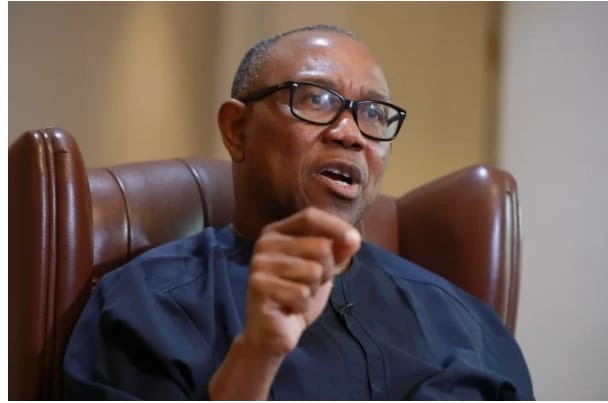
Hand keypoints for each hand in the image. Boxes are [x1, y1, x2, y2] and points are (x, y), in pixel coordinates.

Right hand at [241, 207, 361, 356]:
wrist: (273, 333)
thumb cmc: (297, 296)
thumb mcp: (322, 269)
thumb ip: (336, 251)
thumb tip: (353, 239)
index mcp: (277, 232)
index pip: (310, 216)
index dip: (335, 226)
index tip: (355, 240)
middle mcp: (265, 243)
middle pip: (319, 246)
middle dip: (326, 271)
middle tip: (308, 285)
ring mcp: (259, 263)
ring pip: (313, 271)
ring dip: (313, 290)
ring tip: (297, 296)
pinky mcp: (258, 286)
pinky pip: (302, 293)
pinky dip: (302, 306)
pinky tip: (289, 308)